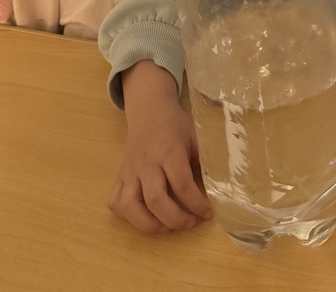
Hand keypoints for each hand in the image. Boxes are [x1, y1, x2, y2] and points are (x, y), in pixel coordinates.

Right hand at [108, 61, 212, 232]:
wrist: (149, 109)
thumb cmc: (175, 124)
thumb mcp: (195, 135)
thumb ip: (204, 159)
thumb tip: (220, 186)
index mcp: (168, 151)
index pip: (181, 184)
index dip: (196, 204)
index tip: (208, 213)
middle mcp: (146, 164)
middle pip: (156, 200)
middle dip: (176, 220)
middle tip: (191, 223)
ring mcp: (129, 172)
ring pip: (129, 206)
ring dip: (149, 224)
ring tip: (167, 226)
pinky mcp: (119, 177)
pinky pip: (115, 202)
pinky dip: (127, 216)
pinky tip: (145, 216)